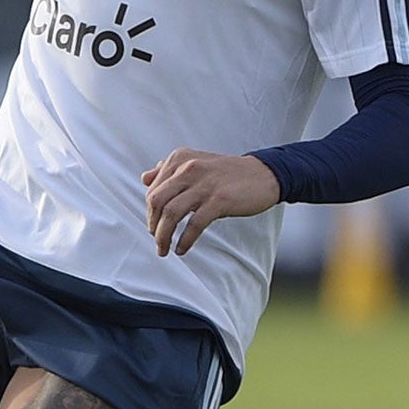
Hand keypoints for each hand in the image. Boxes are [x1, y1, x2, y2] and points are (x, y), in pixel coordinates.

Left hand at [141, 150, 281, 257]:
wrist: (264, 174)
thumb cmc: (228, 173)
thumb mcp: (195, 163)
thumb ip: (169, 170)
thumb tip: (145, 178)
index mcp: (180, 159)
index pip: (153, 189)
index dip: (150, 211)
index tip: (154, 225)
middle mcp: (189, 169)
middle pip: (156, 201)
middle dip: (152, 224)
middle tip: (156, 239)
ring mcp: (204, 184)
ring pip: (171, 214)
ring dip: (163, 236)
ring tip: (164, 249)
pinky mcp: (219, 200)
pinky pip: (194, 224)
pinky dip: (184, 240)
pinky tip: (182, 249)